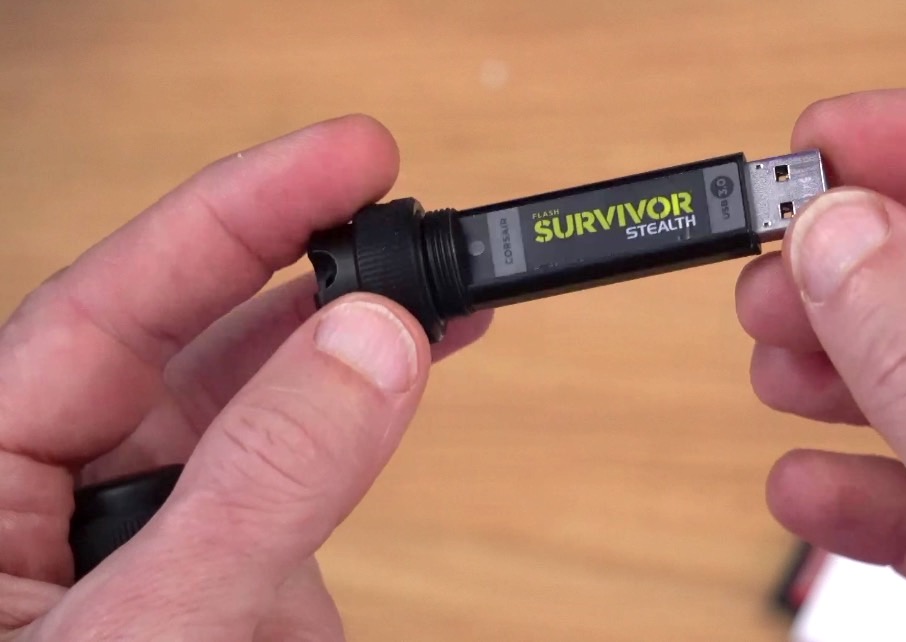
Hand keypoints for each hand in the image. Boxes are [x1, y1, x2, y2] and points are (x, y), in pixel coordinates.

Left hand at [0, 116, 489, 639]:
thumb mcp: (147, 627)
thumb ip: (257, 486)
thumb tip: (370, 343)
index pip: (107, 309)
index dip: (234, 217)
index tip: (347, 159)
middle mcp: (70, 503)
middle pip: (199, 346)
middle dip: (313, 276)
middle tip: (409, 219)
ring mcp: (162, 550)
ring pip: (269, 422)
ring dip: (356, 364)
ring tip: (441, 302)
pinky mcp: (235, 593)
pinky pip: (307, 504)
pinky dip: (366, 463)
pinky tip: (400, 419)